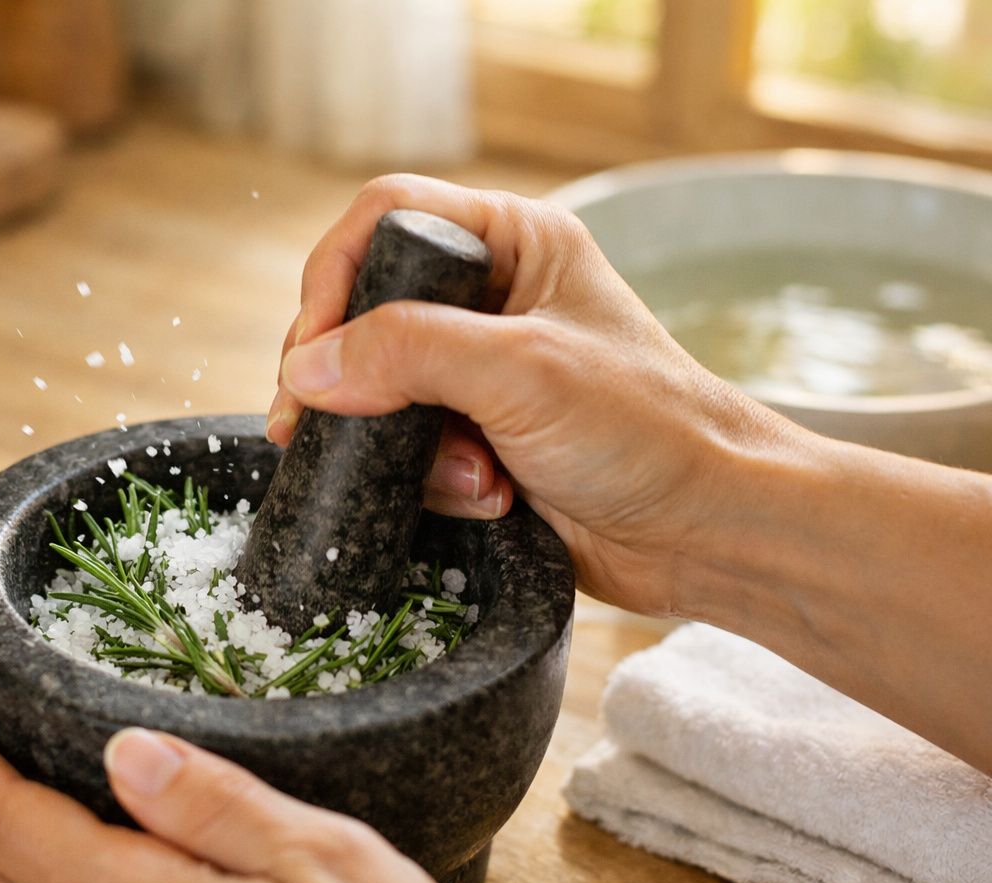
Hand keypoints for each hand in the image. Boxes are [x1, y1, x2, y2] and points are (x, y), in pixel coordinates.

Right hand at [268, 174, 801, 617]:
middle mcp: (491, 296)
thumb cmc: (649, 431)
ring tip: (468, 477)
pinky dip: (430, 482)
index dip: (334, 276)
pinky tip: (487, 498)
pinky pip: (405, 449)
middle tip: (313, 428)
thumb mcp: (523, 372)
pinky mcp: (475, 438)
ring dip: (402, 445)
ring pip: (377, 391)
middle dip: (351, 378)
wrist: (709, 532)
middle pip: (364, 309)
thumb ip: (409, 352)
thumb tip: (307, 371)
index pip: (387, 217)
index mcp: (514, 242)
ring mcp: (480, 372)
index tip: (312, 352)